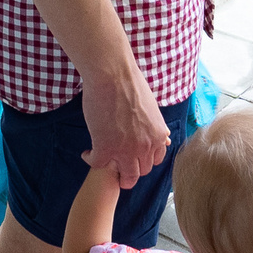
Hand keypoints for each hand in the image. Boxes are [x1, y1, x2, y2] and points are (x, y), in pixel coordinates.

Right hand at [81, 72, 170, 189]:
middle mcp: (144, 147)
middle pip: (140, 172)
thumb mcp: (153, 108)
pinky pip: (97, 164)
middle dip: (130, 170)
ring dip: (115, 173)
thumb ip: (157, 126)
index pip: (154, 161)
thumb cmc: (131, 84)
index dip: (143, 160)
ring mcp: (125, 150)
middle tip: (118, 165)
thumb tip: (165, 137)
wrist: (113, 76)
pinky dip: (91, 159)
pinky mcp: (104, 148)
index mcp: (157, 136)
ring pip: (125, 176)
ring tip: (104, 163)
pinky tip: (87, 152)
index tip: (133, 157)